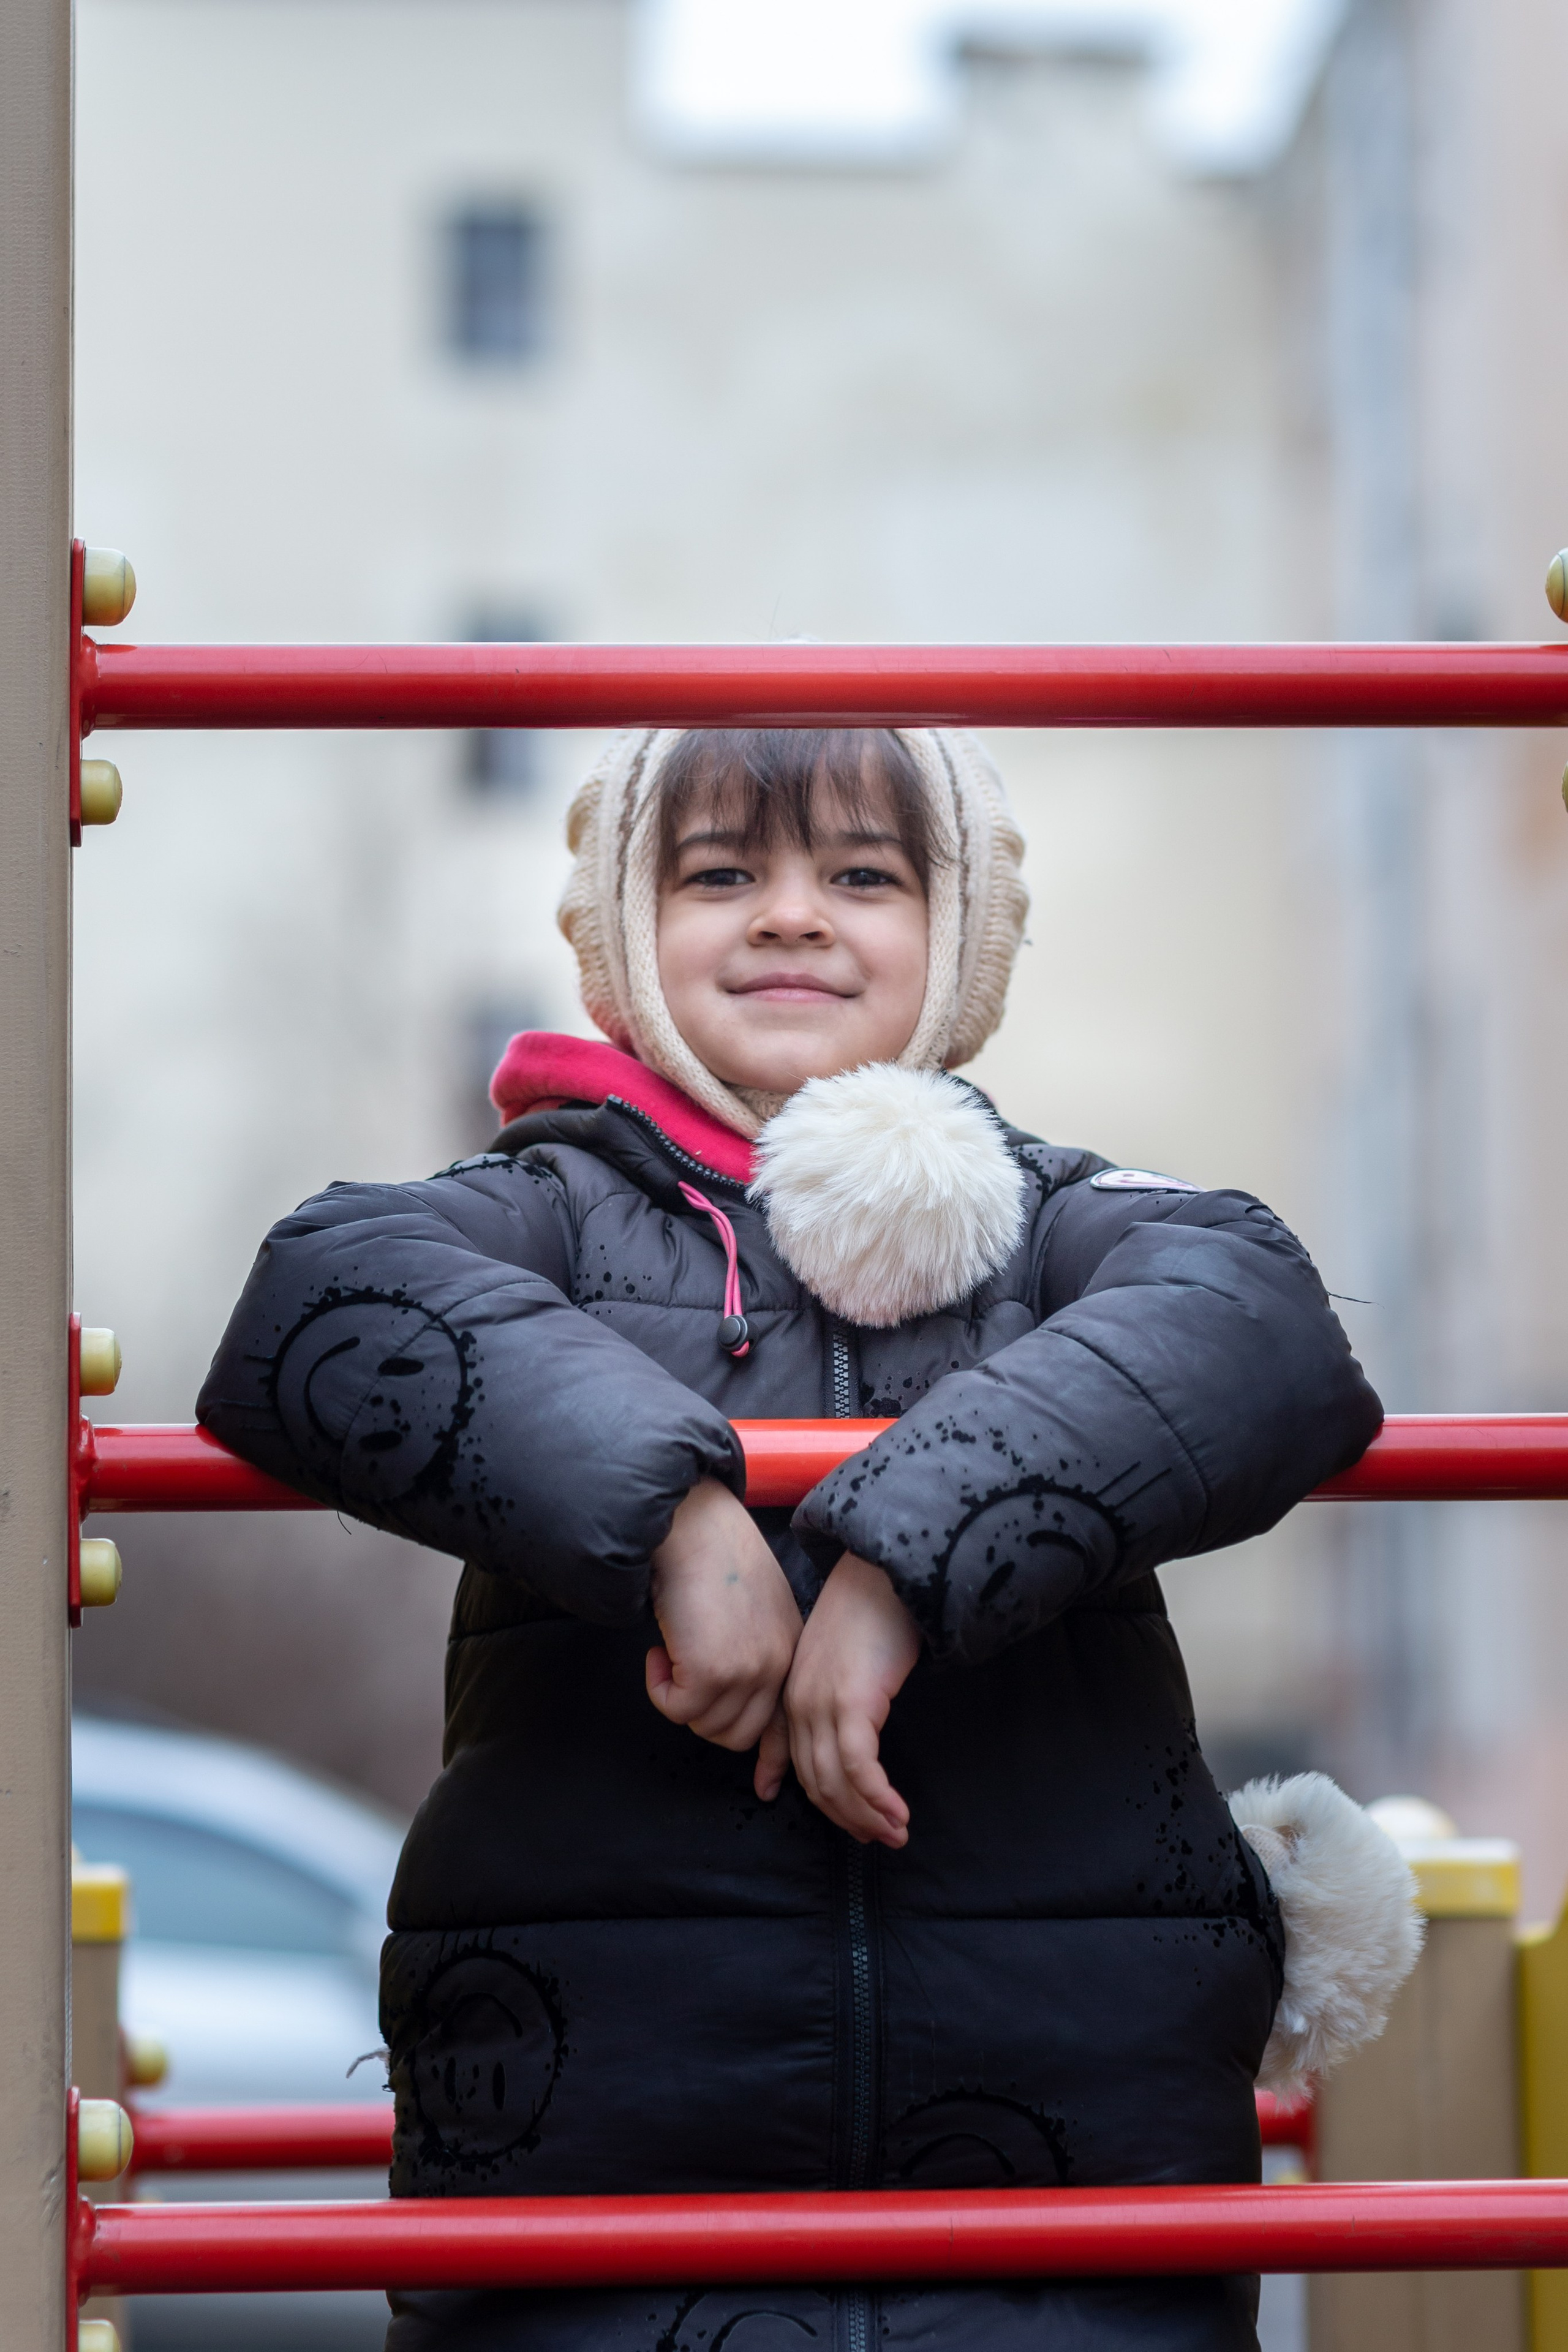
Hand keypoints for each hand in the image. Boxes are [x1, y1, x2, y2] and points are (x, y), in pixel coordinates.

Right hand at [647, 1478, 802, 1800]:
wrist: (691, 1527)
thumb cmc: (711, 1557)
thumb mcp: (751, 1609)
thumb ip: (752, 1650)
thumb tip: (728, 1689)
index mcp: (790, 1650)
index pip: (788, 1721)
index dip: (773, 1758)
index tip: (766, 1786)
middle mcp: (778, 1666)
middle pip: (739, 1734)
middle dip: (703, 1715)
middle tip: (682, 1673)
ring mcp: (748, 1671)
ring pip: (706, 1727)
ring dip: (679, 1697)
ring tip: (672, 1650)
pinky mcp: (713, 1672)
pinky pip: (678, 1711)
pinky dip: (660, 1687)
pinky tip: (660, 1650)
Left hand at [784, 1553, 920, 1847]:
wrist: (884, 1573)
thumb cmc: (872, 1610)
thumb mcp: (845, 1657)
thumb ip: (839, 1691)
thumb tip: (859, 1721)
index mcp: (796, 1693)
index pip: (800, 1761)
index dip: (822, 1800)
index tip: (845, 1826)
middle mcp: (801, 1703)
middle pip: (818, 1781)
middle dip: (850, 1818)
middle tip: (880, 1839)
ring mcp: (822, 1705)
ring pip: (836, 1782)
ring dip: (867, 1816)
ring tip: (895, 1834)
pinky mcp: (851, 1704)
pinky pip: (859, 1768)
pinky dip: (877, 1797)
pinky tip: (897, 1812)